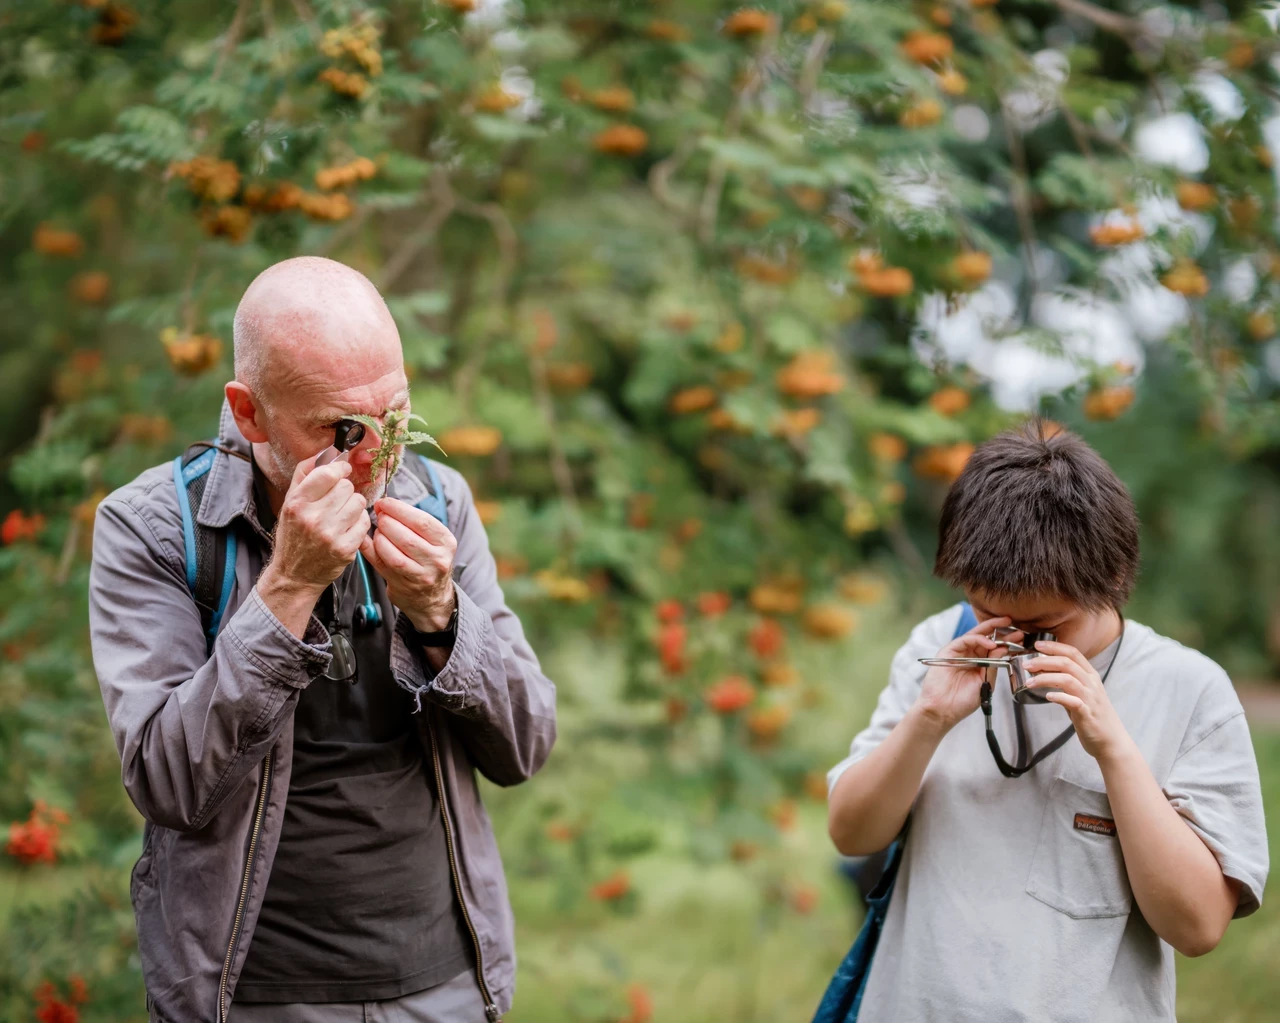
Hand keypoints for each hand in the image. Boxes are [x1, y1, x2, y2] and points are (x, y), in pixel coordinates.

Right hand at [262, 453, 369, 595]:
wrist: (294, 575)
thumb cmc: (293, 536)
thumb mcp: (289, 503)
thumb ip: (304, 475)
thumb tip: (326, 452)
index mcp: (296, 503)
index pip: (328, 473)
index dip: (340, 468)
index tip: (342, 471)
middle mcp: (312, 518)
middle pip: (347, 487)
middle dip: (345, 490)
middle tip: (337, 500)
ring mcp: (330, 535)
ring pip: (359, 502)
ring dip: (354, 505)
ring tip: (343, 513)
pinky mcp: (345, 549)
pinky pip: (365, 522)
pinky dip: (359, 522)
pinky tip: (348, 527)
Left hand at [360, 497, 456, 632]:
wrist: (432, 597)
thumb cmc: (428, 559)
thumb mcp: (434, 540)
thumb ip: (414, 523)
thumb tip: (385, 505)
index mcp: (446, 543)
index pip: (422, 521)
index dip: (399, 509)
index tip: (384, 503)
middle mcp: (437, 560)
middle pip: (406, 537)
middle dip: (387, 522)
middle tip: (379, 517)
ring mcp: (420, 576)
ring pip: (393, 554)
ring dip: (379, 538)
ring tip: (377, 531)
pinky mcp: (403, 586)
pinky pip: (382, 565)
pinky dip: (370, 550)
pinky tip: (366, 541)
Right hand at [915, 616, 1018, 733]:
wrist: (944, 710)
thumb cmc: (962, 701)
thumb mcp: (985, 683)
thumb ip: (993, 666)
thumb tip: (1003, 650)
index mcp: (979, 663)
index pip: (994, 648)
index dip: (1007, 642)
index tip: (1021, 639)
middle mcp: (969, 655)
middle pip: (986, 638)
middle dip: (1001, 631)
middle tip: (1016, 626)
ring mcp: (958, 652)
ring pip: (976, 635)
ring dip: (992, 630)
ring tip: (1007, 627)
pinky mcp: (948, 651)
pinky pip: (965, 640)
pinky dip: (979, 639)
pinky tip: (991, 644)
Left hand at [1024, 640, 1128, 761]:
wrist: (1111, 740)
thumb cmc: (1093, 716)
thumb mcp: (1081, 693)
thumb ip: (1067, 682)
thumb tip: (1044, 672)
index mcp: (1090, 676)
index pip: (1073, 653)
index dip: (1054, 647)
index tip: (1036, 645)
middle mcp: (1092, 684)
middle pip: (1067, 663)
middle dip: (1043, 661)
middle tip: (1026, 664)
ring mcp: (1091, 698)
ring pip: (1067, 679)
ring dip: (1045, 678)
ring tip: (1030, 683)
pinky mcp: (1087, 714)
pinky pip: (1073, 701)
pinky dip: (1059, 697)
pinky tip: (1048, 696)